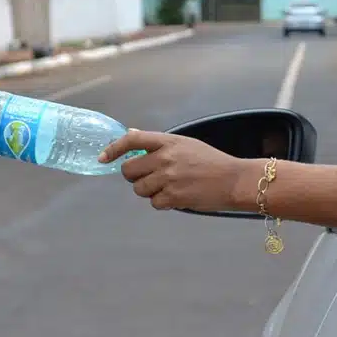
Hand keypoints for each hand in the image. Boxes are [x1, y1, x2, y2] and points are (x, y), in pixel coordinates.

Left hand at [99, 130, 253, 211]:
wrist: (234, 180)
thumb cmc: (211, 161)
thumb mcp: (185, 144)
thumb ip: (157, 142)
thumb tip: (132, 134)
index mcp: (168, 142)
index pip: (132, 140)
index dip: (113, 149)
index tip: (103, 158)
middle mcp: (165, 158)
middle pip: (129, 170)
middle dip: (135, 176)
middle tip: (150, 177)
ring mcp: (169, 178)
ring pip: (139, 189)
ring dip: (149, 191)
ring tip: (168, 187)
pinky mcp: (174, 197)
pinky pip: (154, 202)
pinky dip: (162, 202)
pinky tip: (176, 196)